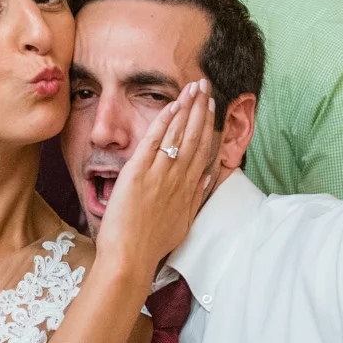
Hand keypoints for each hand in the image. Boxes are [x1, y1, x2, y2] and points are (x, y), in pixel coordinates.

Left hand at [94, 81, 216, 281]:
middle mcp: (178, 178)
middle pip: (195, 136)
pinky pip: (155, 141)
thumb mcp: (183, 221)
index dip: (208, 124)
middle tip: (205, 85)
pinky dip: (164, 122)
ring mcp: (159, 174)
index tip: (212, 106)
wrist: (130, 257)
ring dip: (186, 108)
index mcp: (188, 189)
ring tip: (193, 87)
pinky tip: (172, 105)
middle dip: (200, 108)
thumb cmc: (152, 244)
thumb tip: (209, 176)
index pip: (203, 149)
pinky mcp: (139, 173)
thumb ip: (196, 196)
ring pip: (178, 135)